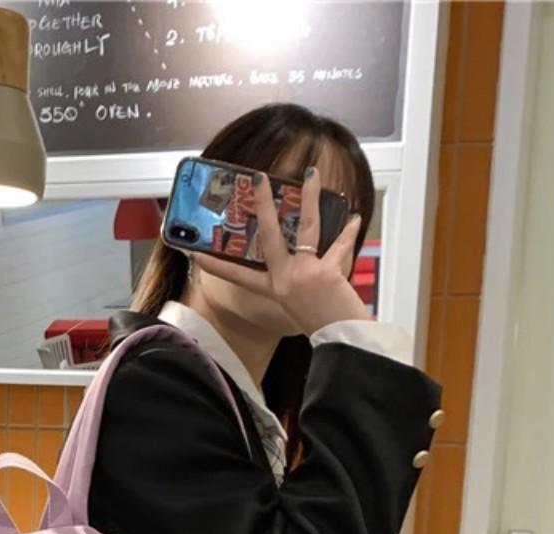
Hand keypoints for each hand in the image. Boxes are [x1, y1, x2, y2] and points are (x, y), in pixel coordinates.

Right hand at [194, 168, 370, 335]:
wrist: (340, 338)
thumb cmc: (321, 324)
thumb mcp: (298, 304)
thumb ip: (296, 282)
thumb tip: (304, 258)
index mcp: (274, 289)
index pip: (241, 276)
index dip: (218, 267)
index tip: (198, 256)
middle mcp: (284, 279)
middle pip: (269, 235)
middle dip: (263, 204)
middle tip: (258, 179)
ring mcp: (303, 274)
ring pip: (305, 228)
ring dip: (310, 199)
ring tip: (312, 175)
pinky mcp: (326, 272)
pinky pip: (339, 245)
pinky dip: (348, 232)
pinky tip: (355, 218)